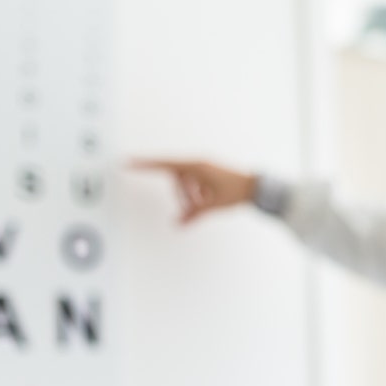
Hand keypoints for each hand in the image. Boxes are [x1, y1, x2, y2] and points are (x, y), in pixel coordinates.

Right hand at [130, 159, 257, 223]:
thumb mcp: (213, 205)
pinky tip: (208, 202)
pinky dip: (196, 194)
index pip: (164, 165)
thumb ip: (193, 215)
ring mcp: (203, 168)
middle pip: (176, 180)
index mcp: (196, 166)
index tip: (129, 162)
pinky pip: (194, 184)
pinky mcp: (208, 173)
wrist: (256, 186)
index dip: (145, 164)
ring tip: (204, 206)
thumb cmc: (237, 191)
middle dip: (182, 196)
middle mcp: (198, 163)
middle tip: (192, 210)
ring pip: (186, 183)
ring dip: (190, 196)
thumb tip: (178, 223)